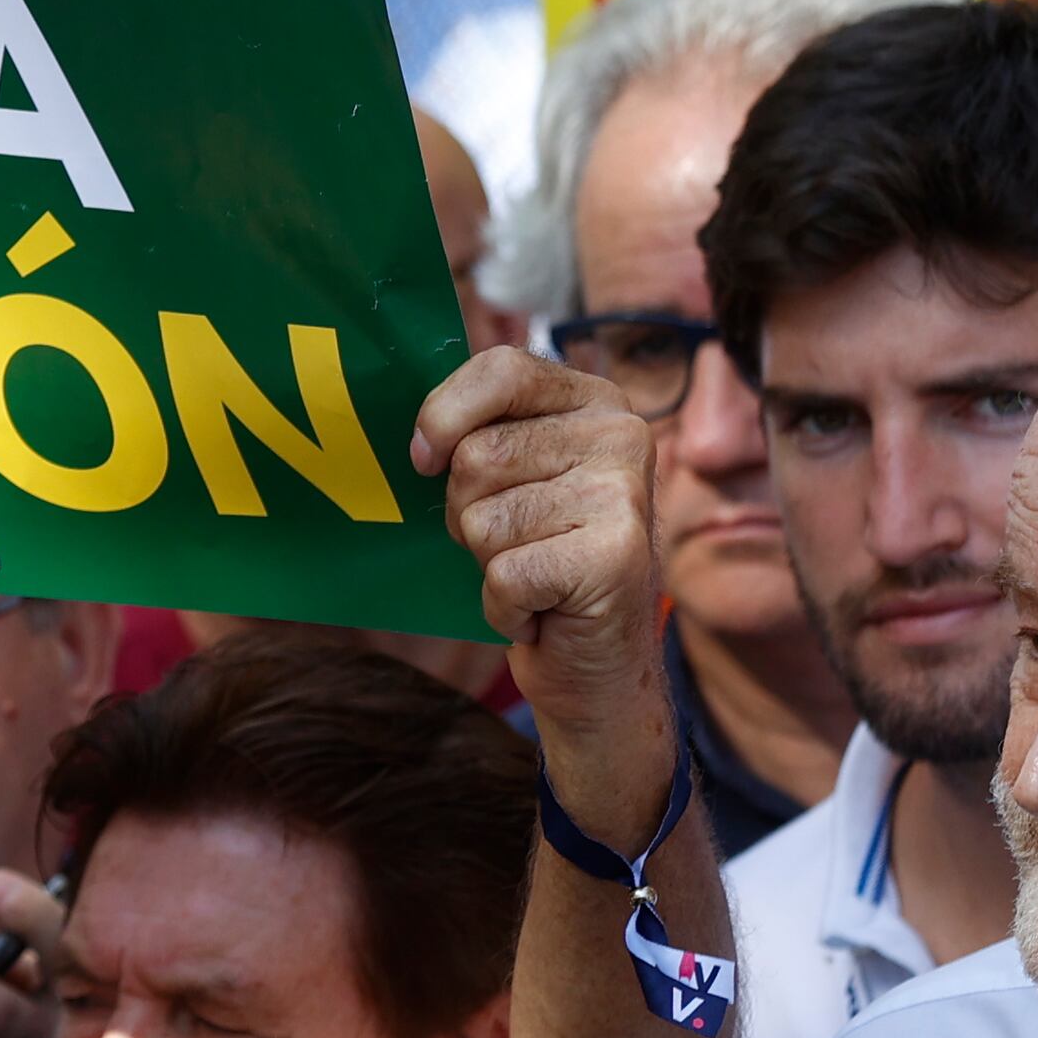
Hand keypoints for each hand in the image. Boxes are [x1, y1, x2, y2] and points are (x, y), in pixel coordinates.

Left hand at [412, 346, 673, 807]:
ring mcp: (623, 495)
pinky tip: (542, 611)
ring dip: (487, 564)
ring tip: (532, 576)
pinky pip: (501, 575)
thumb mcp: (517, 479)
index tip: (422, 459)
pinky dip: (503, 608)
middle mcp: (622, 436)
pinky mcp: (614, 558)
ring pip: (482, 519)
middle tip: (512, 544)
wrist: (599, 668)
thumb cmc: (542, 562)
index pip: (501, 369)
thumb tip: (414, 438)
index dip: (444, 413)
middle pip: (477, 455)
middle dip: (465, 514)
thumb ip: (480, 434)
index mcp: (595, 400)